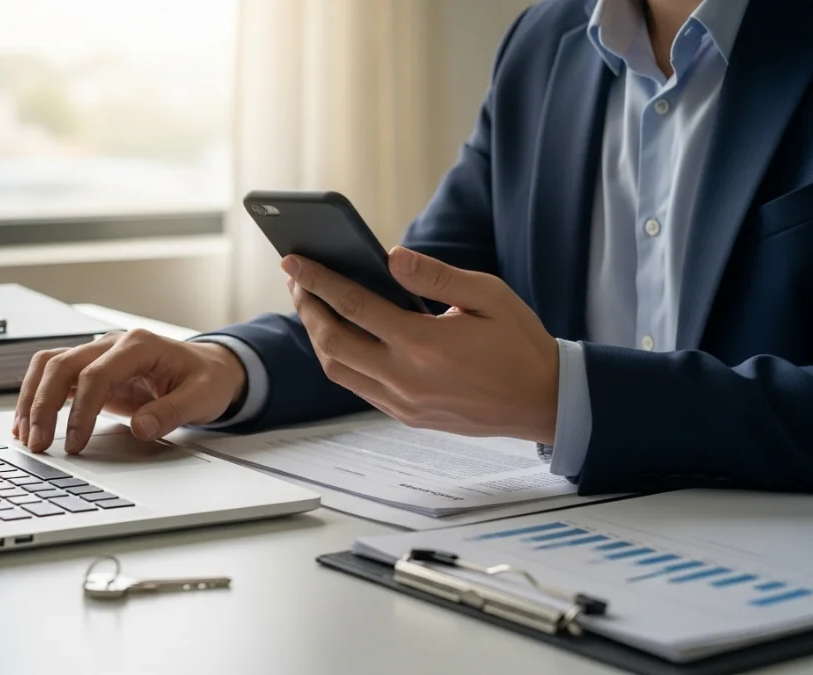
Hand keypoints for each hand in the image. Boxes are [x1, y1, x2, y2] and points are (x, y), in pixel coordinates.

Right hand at [13, 330, 246, 453]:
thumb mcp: (201, 398)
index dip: (82, 410)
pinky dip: (36, 398)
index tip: (76, 443)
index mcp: (139, 345)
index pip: (96, 374)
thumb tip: (141, 428)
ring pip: (49, 366)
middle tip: (38, 444)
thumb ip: (172, 413)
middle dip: (43, 405)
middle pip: (62, 365)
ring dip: (32, 399)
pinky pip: (54, 377)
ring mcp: (98, 355)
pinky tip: (28, 424)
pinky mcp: (90, 370)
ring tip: (24, 436)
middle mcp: (112, 344)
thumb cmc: (205, 380)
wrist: (209, 369)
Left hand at [282, 247, 558, 444]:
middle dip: (307, 307)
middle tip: (296, 279)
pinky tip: (340, 335)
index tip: (293, 260)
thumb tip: (390, 256)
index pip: (354, 305)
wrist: (543, 401)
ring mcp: (403, 402)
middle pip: (332, 342)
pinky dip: (341, 359)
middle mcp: (406, 377)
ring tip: (313, 305)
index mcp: (424, 344)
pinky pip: (358, 387)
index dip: (318, 280)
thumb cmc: (518, 343)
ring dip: (317, 336)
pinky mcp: (405, 416)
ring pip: (338, 370)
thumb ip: (435, 276)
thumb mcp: (488, 296)